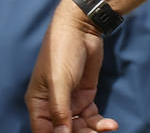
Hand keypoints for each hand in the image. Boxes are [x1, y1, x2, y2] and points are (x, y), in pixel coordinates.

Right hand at [26, 0, 117, 132]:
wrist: (81, 28)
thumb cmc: (62, 50)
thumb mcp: (59, 81)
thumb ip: (60, 110)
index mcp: (38, 102)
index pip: (43, 131)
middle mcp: (53, 105)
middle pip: (64, 131)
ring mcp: (69, 102)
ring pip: (80, 128)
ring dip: (93, 131)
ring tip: (107, 128)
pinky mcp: (84, 97)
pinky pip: (91, 118)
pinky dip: (101, 124)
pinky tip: (111, 124)